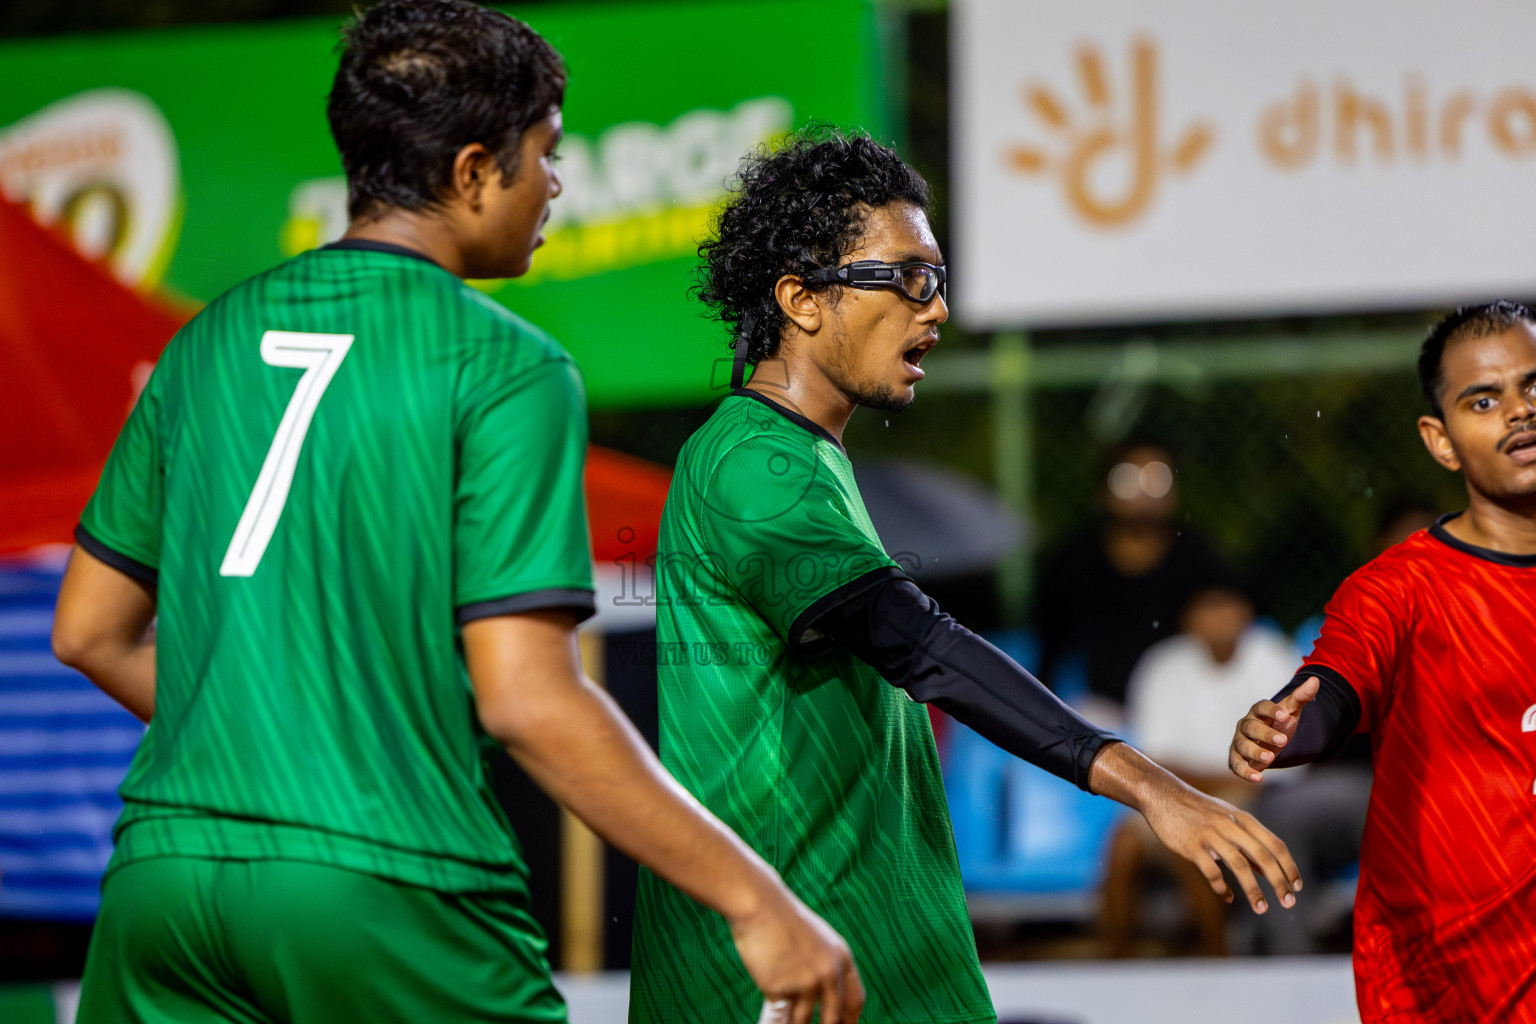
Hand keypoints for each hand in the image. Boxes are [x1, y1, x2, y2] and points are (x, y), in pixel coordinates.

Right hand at [729, 889, 863, 1023]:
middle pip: (833, 1018)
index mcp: (841, 958)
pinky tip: (767, 1023)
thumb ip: (822, 964)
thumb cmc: (780, 919)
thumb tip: (821, 995)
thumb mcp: (814, 938)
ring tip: (786, 1019)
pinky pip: (778, 1019)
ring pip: (802, 1021)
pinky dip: (772, 1023)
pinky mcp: (780, 989)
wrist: (759, 904)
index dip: (850, 1020)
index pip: (855, 1000)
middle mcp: (829, 973)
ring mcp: (806, 982)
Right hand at [1139, 782, 1301, 913]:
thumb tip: (1266, 871)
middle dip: (1279, 882)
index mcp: (1243, 819)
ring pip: (1240, 866)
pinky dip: (1222, 888)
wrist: (1163, 795)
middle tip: (1289, 902)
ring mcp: (1211, 835)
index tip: (1297, 887)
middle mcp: (1231, 826)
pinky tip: (1227, 897)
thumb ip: (1247, 841)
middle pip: (1263, 856)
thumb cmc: (1198, 810)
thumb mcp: (1227, 818)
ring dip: (1254, 891)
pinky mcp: (1192, 845)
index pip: (1275, 844)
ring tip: (1262, 909)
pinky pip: (1211, 872)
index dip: (1289, 867)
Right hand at [1229, 676, 1319, 783]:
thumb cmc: (1278, 724)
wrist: (1268, 742)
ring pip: (1242, 745)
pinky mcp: (1236, 758)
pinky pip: (1236, 764)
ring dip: (1255, 752)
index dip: (1272, 710)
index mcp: (1258, 711)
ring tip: (1270, 758)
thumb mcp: (1291, 711)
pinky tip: (1258, 779)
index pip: (1261, 706)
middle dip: (1265, 734)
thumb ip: (1301, 697)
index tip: (1286, 715)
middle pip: (1251, 727)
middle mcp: (1245, 725)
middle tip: (1282, 741)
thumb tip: (1315, 680)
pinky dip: (1245, 772)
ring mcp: (1239, 741)